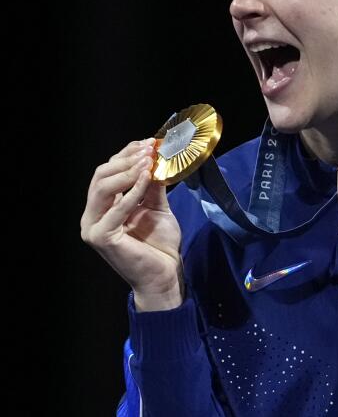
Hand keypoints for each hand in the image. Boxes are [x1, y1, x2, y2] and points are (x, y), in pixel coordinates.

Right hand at [81, 138, 183, 311]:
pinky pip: (114, 209)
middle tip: (149, 150)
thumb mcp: (157, 207)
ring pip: (101, 188)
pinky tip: (146, 178)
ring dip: (126, 171)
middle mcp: (93, 215)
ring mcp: (93, 227)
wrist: (164, 274)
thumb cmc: (160, 245)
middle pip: (101, 176)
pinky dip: (131, 192)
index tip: (150, 143)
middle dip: (126, 160)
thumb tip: (155, 159)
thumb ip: (152, 186)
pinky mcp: (101, 237)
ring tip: (148, 161)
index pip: (108, 173)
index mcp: (103, 207)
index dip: (126, 155)